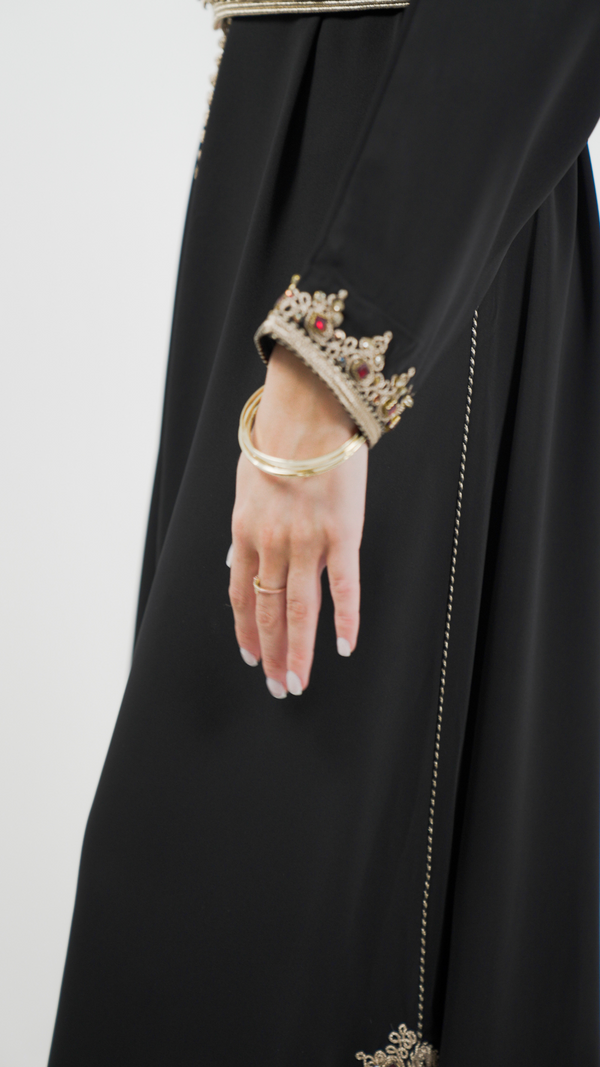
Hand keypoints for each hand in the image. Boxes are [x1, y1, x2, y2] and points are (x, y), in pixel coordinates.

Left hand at [229, 344, 367, 697]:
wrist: (305, 410)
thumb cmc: (276, 442)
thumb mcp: (244, 485)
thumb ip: (242, 529)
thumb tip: (233, 564)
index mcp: (244, 532)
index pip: (240, 595)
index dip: (246, 631)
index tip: (251, 658)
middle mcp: (271, 544)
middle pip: (269, 611)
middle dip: (270, 653)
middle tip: (278, 687)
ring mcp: (306, 542)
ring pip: (301, 609)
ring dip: (298, 650)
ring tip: (298, 682)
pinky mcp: (342, 534)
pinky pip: (344, 586)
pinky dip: (345, 620)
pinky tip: (344, 647)